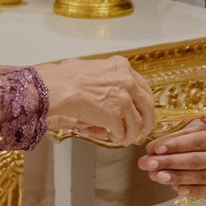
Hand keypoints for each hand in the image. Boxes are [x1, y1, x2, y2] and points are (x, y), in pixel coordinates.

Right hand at [37, 56, 152, 147]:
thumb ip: (106, 75)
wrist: (58, 87)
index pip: (142, 86)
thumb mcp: (93, 66)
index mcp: (122, 67)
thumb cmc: (66, 78)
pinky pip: (123, 132)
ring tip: (127, 138)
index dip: (143, 101)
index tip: (142, 109)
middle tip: (144, 128)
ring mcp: (123, 99)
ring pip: (137, 122)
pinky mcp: (115, 115)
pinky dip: (120, 138)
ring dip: (133, 133)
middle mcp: (127, 81)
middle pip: (147, 104)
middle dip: (148, 120)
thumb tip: (106, 83)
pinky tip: (117, 139)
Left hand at [139, 97, 205, 193]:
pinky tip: (179, 190)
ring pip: (201, 177)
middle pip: (194, 160)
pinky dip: (196, 191)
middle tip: (144, 164)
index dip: (173, 143)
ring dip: (176, 177)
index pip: (197, 140)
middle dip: (167, 162)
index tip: (154, 146)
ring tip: (155, 177)